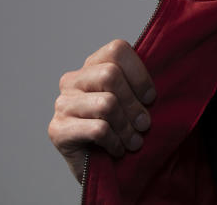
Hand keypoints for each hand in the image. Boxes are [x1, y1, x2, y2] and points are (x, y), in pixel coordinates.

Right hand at [47, 39, 155, 180]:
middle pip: (110, 75)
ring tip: (134, 141)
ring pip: (106, 103)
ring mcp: (62, 104)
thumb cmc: (124, 127)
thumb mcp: (136, 100)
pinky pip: (97, 129)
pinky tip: (118, 149)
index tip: (150, 98)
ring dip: (126, 127)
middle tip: (144, 124)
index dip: (139, 74)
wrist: (103, 167)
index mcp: (93, 65)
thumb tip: (159, 82)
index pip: (116, 50)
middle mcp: (72, 80)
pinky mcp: (57, 130)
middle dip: (133, 103)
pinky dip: (115, 141)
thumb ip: (141, 85)